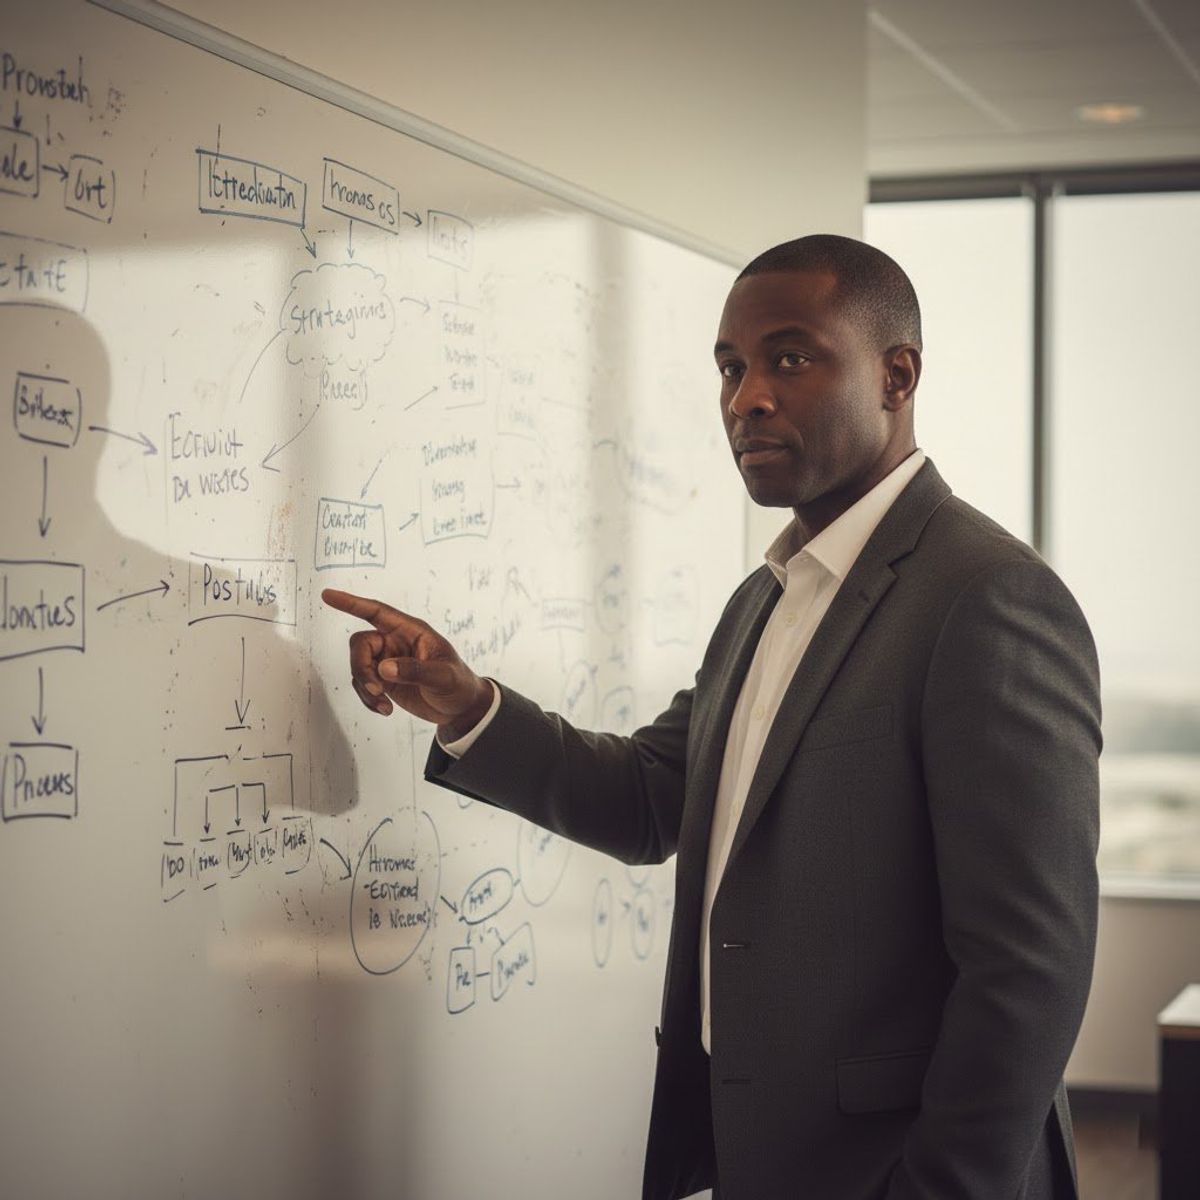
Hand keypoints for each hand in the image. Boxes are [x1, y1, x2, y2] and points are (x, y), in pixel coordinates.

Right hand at [320, 589, 493, 739]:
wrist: (460, 708)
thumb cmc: (458, 684)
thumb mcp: (443, 677)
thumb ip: (415, 671)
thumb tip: (383, 668)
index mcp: (411, 631)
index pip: (377, 612)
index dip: (352, 603)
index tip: (328, 596)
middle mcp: (396, 642)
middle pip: (360, 645)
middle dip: (361, 668)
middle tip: (376, 690)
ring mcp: (388, 661)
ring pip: (358, 667)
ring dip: (365, 688)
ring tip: (384, 706)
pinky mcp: (384, 680)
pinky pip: (363, 684)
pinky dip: (368, 699)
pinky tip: (384, 709)